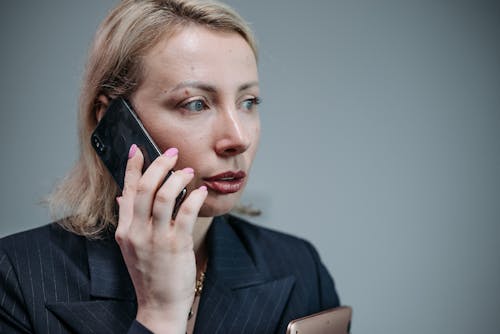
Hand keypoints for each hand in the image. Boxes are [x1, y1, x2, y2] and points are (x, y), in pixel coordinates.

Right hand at [115, 145, 207, 333]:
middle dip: (159, 164)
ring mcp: (156, 239)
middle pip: (144, 188)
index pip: (126, 190)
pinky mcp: (176, 246)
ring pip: (164, 196)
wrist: (159, 305)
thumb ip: (129, 220)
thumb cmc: (150, 274)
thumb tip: (122, 197)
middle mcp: (137, 232)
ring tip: (188, 171)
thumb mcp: (132, 247)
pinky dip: (195, 197)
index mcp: (125, 230)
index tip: (138, 148)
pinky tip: (201, 191)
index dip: (132, 167)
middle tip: (172, 153)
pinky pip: (186, 213)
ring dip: (178, 178)